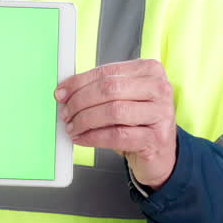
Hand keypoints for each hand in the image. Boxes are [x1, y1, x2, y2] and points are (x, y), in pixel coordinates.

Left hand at [55, 59, 176, 188]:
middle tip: (65, 113)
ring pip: (113, 112)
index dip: (79, 82)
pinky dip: (94, 137)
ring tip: (73, 127)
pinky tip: (82, 138)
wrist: (160, 153)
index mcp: (149, 70)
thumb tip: (65, 91)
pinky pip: (117, 136)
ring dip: (85, 120)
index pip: (107, 71)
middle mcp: (159, 88)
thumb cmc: (138, 121)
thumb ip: (100, 89)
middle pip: (109, 89)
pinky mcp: (156, 138)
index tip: (62, 92)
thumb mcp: (123, 98)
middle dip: (80, 101)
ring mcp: (160, 114)